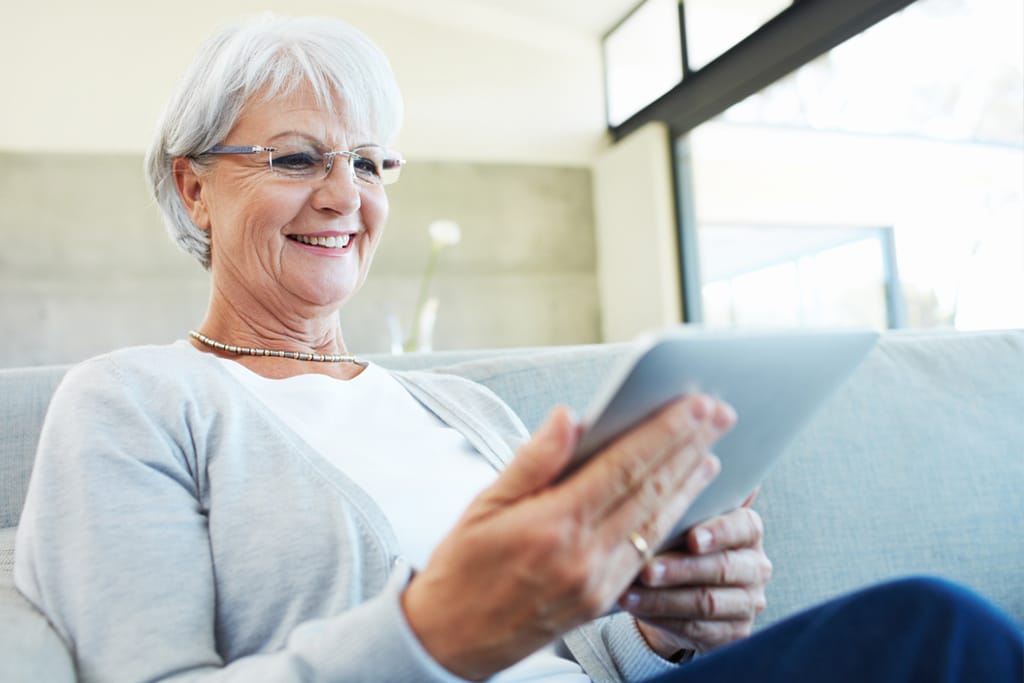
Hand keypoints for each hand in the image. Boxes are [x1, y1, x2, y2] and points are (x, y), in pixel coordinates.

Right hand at [402, 395, 734, 680]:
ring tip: (712, 453)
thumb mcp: (484, 505)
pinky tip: (681, 501)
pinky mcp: (602, 602)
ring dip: (688, 485)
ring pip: (656, 524)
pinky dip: (669, 521)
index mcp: (553, 524)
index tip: (695, 405)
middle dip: (690, 448)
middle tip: (720, 414)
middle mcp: (584, 556)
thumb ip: (534, 460)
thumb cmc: (462, 566)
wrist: (452, 640)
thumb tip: (571, 417)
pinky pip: (646, 553)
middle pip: (650, 490)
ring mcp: (598, 583)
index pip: (624, 467)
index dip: (665, 433)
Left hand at [620, 501, 772, 658]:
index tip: (692, 538)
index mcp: (749, 531)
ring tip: (631, 592)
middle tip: (646, 570)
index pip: (743, 527)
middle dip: (680, 569)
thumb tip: (685, 468)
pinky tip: (636, 608)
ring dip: (665, 598)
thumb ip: (688, 504)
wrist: (685, 593)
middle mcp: (756, 566)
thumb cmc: (682, 544)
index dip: (718, 533)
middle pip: (722, 568)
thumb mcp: (686, 522)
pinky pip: (697, 628)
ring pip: (707, 602)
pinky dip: (662, 618)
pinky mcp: (734, 633)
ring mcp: (748, 602)